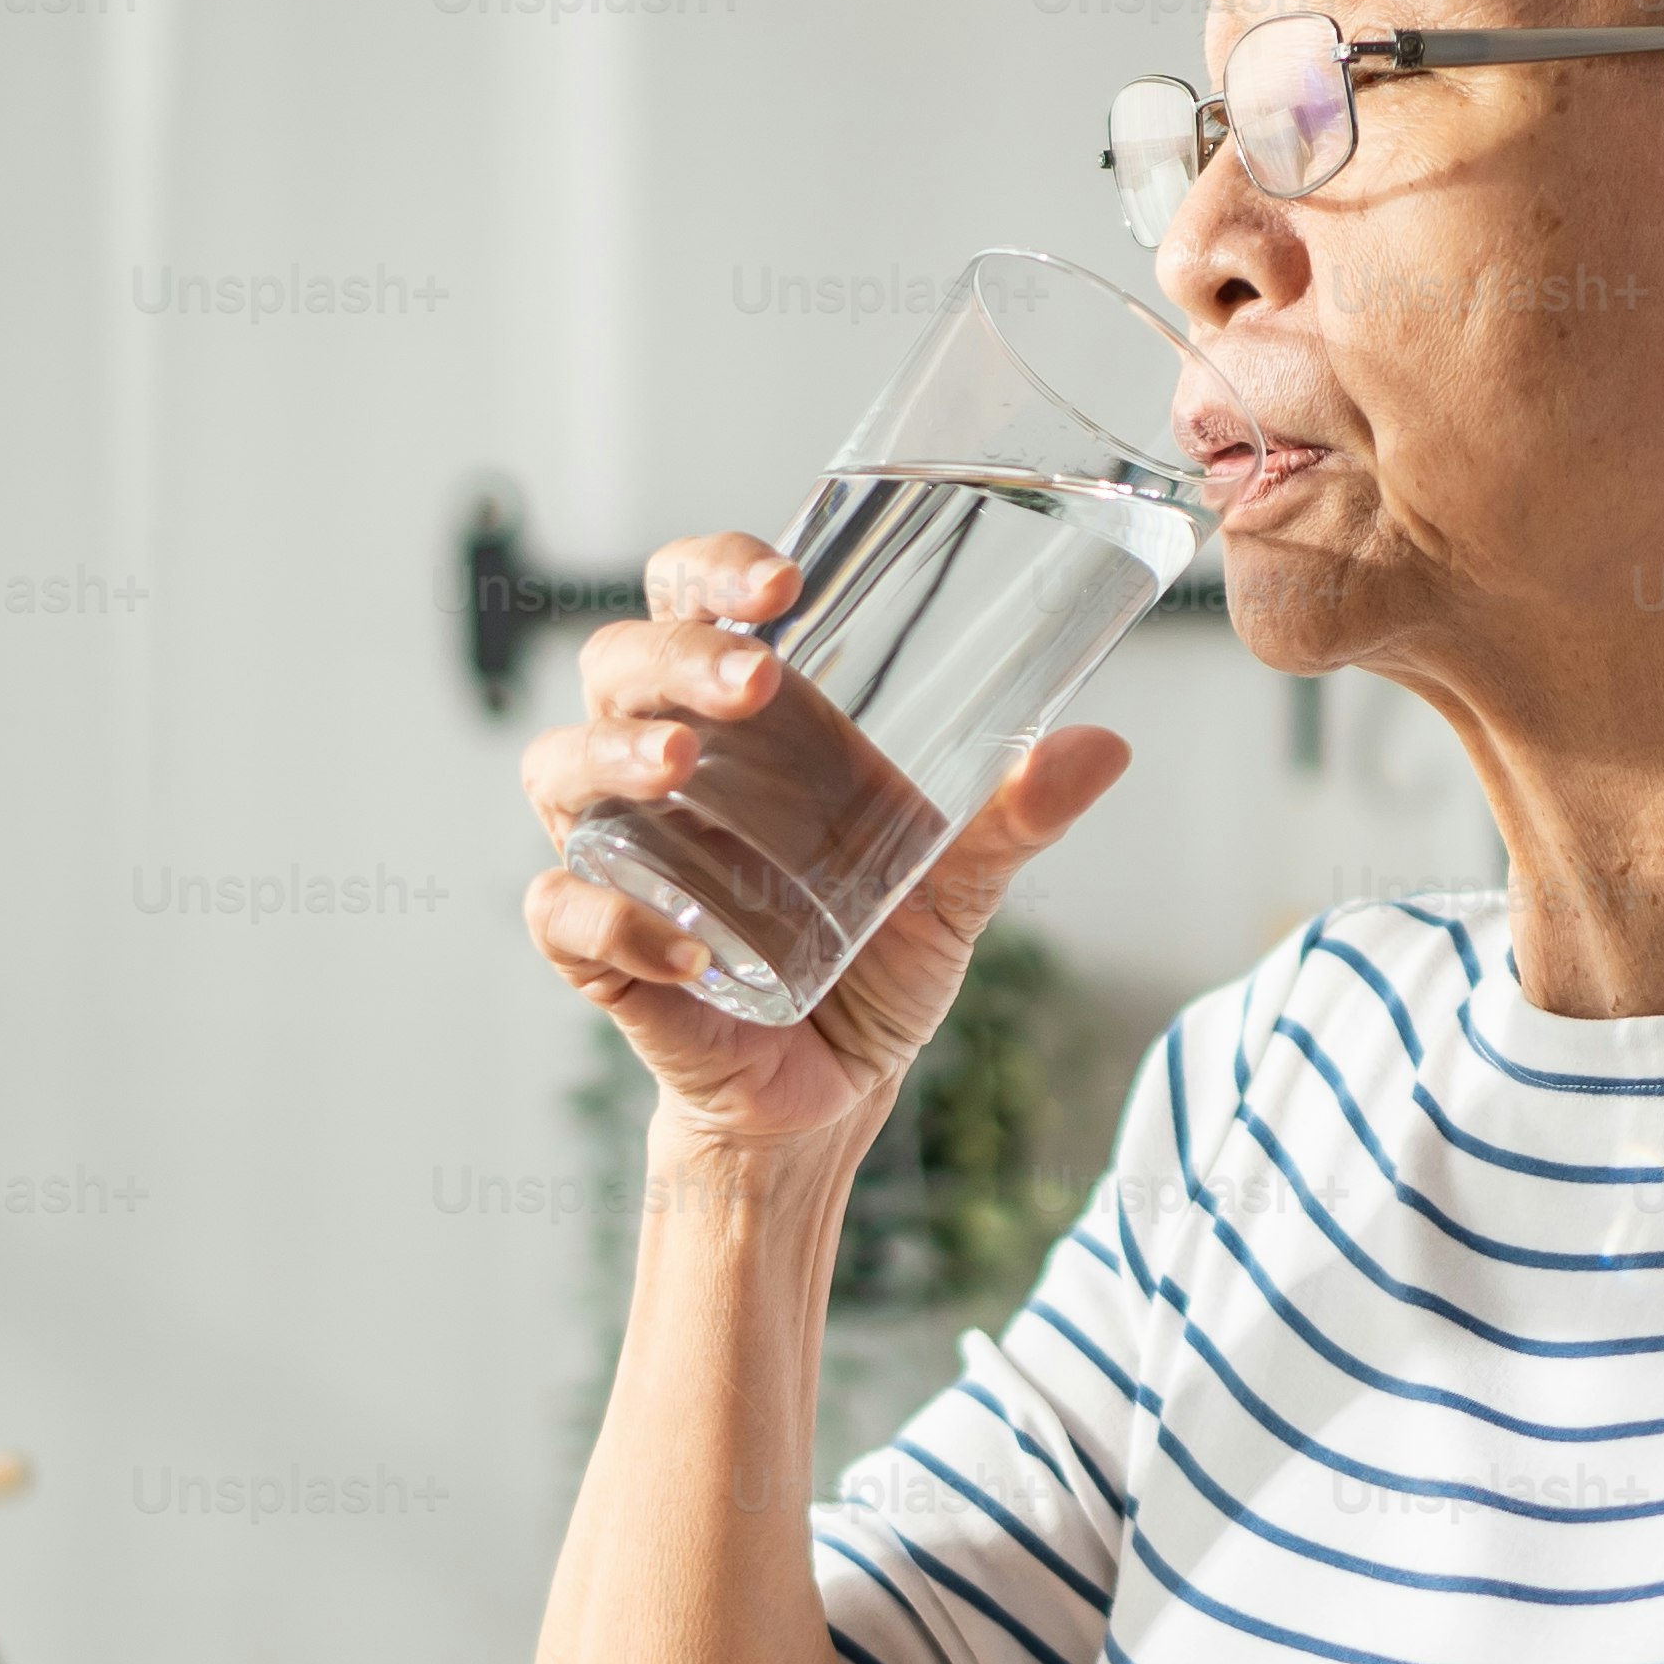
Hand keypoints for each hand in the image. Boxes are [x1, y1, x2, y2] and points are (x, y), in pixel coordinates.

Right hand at [520, 531, 1132, 1156]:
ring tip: (681, 767)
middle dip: (676, 658)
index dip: (714, 570)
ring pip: (560, 767)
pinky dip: (610, 922)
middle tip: (753, 682)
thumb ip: (1012, 819)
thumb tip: (1103, 747)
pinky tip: (688, 949)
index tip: (782, 583)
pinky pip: (562, 916)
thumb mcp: (957, 886)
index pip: (687, 600)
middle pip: (617, 665)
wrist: (835, 1093)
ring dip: (613, 754)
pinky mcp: (601, 953)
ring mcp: (620, 854)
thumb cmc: (876, 959)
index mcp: (740, 721)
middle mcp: (661, 768)